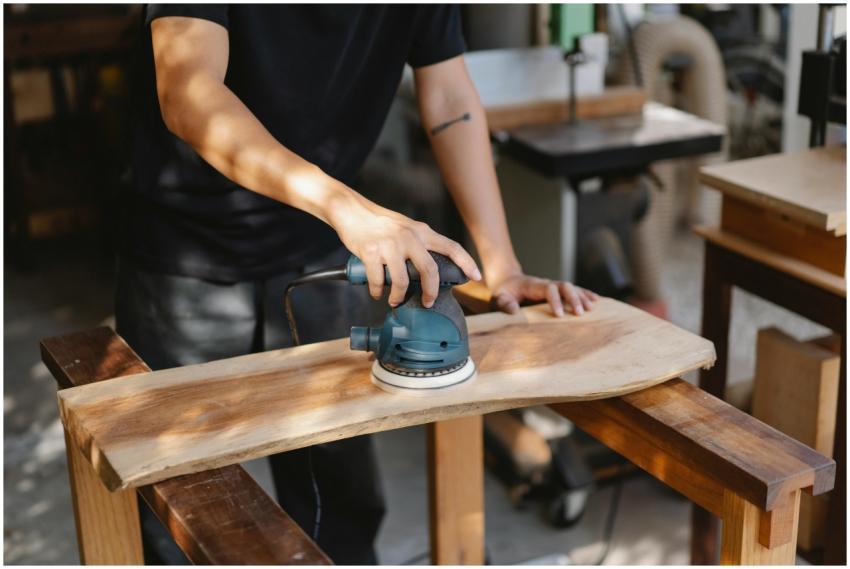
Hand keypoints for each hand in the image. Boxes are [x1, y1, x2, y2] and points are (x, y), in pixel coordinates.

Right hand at [329, 194, 480, 307]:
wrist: (351, 210)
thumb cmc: (379, 222)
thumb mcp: (406, 227)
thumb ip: (419, 243)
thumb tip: (429, 269)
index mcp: (421, 231)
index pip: (451, 247)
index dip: (466, 262)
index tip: (476, 277)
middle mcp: (409, 237)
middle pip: (429, 270)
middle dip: (430, 292)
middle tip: (428, 302)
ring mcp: (390, 245)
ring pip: (401, 281)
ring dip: (398, 296)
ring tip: (394, 301)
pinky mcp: (371, 252)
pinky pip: (378, 280)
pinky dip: (377, 291)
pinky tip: (377, 292)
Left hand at [489, 272, 598, 316]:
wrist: (508, 281)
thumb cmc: (504, 291)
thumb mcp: (499, 297)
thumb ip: (505, 303)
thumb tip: (514, 312)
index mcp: (533, 285)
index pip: (548, 289)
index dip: (555, 300)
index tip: (559, 315)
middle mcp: (547, 283)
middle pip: (564, 286)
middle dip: (573, 298)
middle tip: (580, 313)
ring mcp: (553, 286)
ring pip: (572, 288)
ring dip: (582, 297)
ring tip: (591, 309)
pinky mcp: (558, 291)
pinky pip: (574, 290)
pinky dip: (585, 294)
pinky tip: (596, 301)